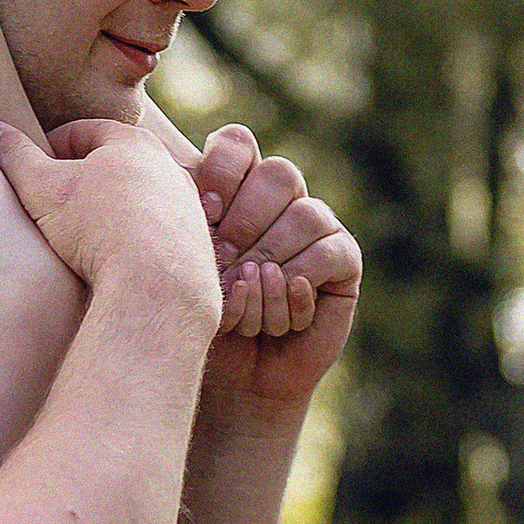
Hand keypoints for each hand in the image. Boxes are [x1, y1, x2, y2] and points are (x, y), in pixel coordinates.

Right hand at [0, 117, 222, 336]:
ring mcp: (187, 208)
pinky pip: (155, 236)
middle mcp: (169, 169)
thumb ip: (13, 156)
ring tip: (79, 238)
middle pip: (115, 165)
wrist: (158, 290)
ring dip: (110, 213)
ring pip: (139, 202)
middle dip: (82, 181)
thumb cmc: (98, 230)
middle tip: (51, 204)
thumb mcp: (41, 189)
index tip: (31, 169)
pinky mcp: (195, 246)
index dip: (50, 147)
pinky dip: (133, 243)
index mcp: (134, 144)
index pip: (84, 131)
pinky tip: (110, 264)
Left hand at [185, 122, 359, 412]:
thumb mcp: (179, 262)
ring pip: (306, 214)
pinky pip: (329, 254)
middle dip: (245, 221)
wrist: (229, 379)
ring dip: (269, 259)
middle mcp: (281, 198)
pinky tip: (277, 313)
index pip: (238, 144)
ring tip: (244, 293)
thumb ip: (181, 217)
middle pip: (279, 173)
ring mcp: (318, 225)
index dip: (221, 173)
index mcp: (237, 185)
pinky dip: (296, 286)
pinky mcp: (344, 260)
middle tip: (222, 263)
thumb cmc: (197, 315)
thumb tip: (192, 189)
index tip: (202, 215)